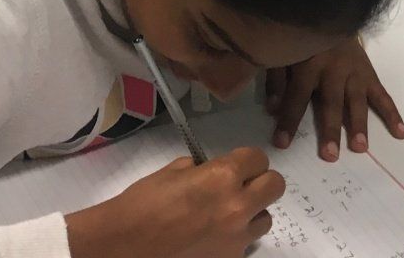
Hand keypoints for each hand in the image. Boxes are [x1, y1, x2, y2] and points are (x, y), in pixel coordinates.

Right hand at [66, 148, 283, 257]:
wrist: (127, 245)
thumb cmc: (143, 203)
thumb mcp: (172, 171)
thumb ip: (200, 168)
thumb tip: (210, 171)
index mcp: (222, 177)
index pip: (257, 158)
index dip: (247, 159)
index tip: (237, 163)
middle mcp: (237, 206)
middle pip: (275, 186)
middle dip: (261, 180)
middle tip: (242, 183)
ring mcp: (236, 238)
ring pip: (265, 219)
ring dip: (251, 212)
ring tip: (227, 213)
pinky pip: (245, 243)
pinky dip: (234, 237)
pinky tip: (212, 235)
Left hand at [265, 37, 403, 160]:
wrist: (332, 11)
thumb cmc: (302, 38)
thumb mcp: (283, 52)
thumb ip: (277, 79)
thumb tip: (273, 109)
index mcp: (308, 64)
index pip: (297, 97)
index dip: (288, 120)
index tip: (282, 144)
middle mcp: (333, 69)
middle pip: (331, 102)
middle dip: (330, 129)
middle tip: (330, 155)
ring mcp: (354, 71)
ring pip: (357, 100)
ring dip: (358, 124)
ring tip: (360, 147)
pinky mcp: (369, 73)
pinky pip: (382, 95)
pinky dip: (393, 113)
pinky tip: (401, 132)